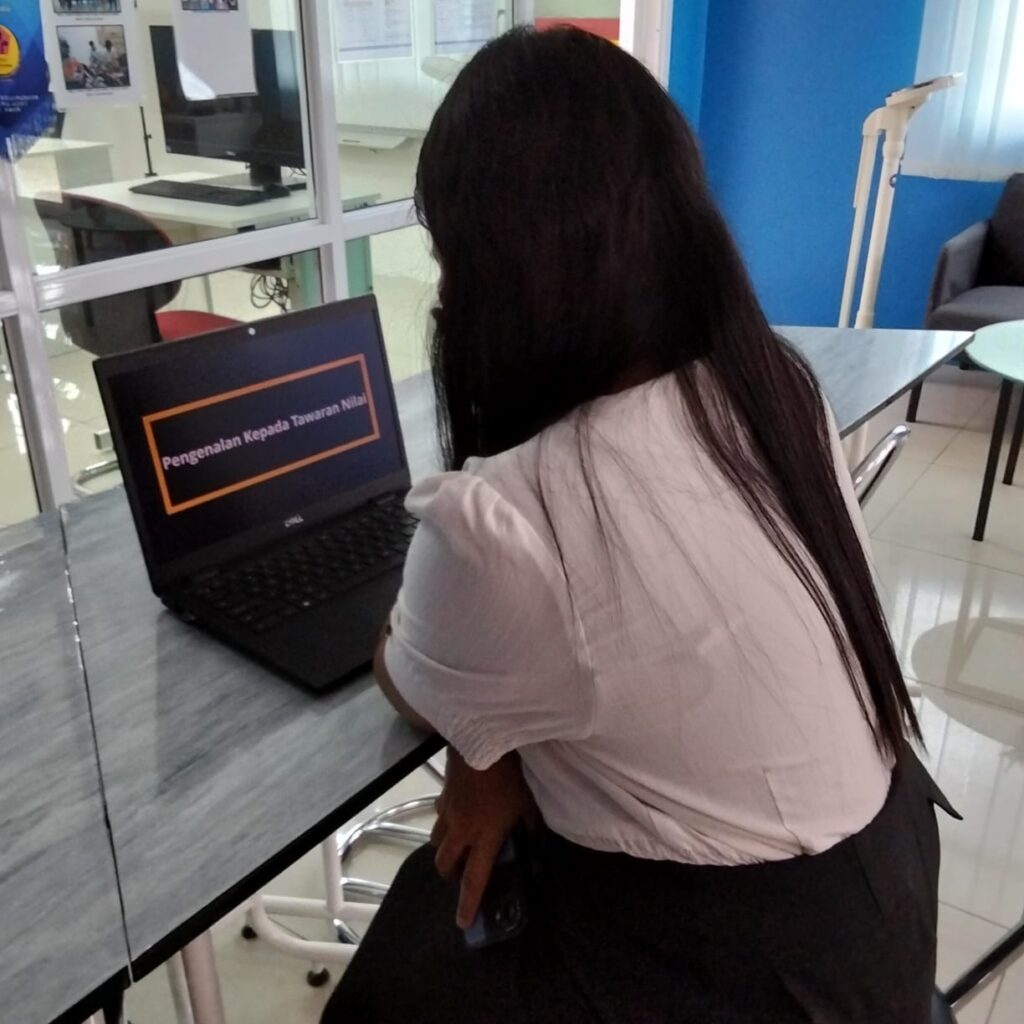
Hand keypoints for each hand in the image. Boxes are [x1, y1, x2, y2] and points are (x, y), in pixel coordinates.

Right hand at [431, 749, 538, 928]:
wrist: (481, 742)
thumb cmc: (510, 776)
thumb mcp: (529, 804)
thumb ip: (532, 829)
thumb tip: (537, 846)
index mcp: (484, 838)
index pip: (474, 879)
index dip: (468, 903)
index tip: (462, 923)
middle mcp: (461, 830)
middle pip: (445, 864)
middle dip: (451, 876)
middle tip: (461, 876)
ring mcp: (448, 812)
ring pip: (436, 841)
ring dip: (445, 849)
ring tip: (458, 846)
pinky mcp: (443, 795)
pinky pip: (438, 815)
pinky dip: (445, 822)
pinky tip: (457, 814)